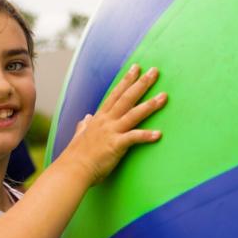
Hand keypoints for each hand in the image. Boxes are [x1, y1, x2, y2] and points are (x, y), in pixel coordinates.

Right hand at [63, 65, 166, 185]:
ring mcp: (111, 132)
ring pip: (133, 114)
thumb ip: (83, 126)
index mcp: (99, 118)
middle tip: (154, 71)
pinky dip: (146, 136)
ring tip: (164, 97)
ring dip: (149, 105)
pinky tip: (159, 134)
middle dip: (141, 84)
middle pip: (126, 98)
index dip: (126, 81)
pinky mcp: (116, 145)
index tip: (136, 68)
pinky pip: (134, 138)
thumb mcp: (79, 136)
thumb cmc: (77, 157)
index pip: (115, 95)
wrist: (73, 169)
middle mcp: (106, 122)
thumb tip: (86, 118)